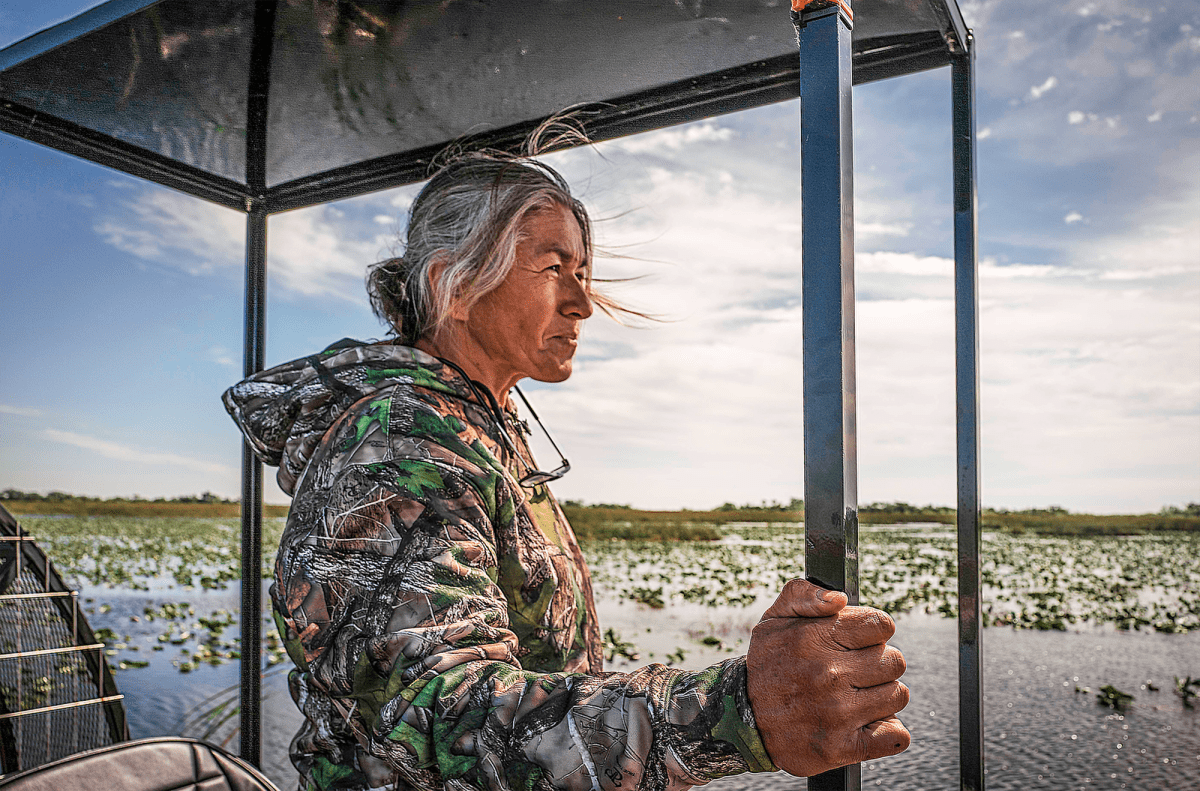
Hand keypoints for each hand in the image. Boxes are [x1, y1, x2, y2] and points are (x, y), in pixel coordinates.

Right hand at [746, 578, 909, 776]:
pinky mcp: (843, 748)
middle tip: (855, 670)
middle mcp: (828, 675)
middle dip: (877, 663)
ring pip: (897, 695)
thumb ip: (804, 594)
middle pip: (894, 661)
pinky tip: (867, 723)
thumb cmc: (768, 664)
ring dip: (881, 695)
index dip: (873, 630)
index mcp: (814, 639)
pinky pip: (896, 736)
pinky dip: (889, 731)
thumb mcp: (774, 618)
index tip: (859, 640)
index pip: (881, 625)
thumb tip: (839, 598)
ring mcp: (837, 714)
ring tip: (855, 696)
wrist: (743, 720)